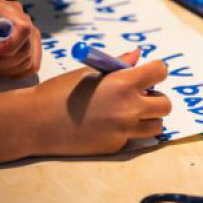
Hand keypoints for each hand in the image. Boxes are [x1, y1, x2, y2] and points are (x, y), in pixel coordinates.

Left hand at [0, 0, 41, 78]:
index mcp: (4, 8)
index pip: (23, 27)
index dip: (10, 46)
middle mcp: (20, 17)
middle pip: (27, 47)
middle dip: (5, 61)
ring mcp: (28, 32)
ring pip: (29, 59)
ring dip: (8, 68)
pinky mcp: (32, 47)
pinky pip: (33, 66)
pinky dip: (17, 72)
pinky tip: (3, 67)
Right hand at [27, 49, 171, 155]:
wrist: (38, 122)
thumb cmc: (61, 91)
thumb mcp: (90, 72)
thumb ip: (118, 64)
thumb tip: (138, 55)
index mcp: (122, 83)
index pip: (159, 72)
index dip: (156, 71)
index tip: (149, 73)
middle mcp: (128, 108)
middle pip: (164, 104)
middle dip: (156, 98)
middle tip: (140, 95)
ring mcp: (123, 131)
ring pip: (156, 125)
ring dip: (148, 117)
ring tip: (128, 111)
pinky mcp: (115, 147)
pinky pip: (133, 137)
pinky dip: (128, 131)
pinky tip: (106, 124)